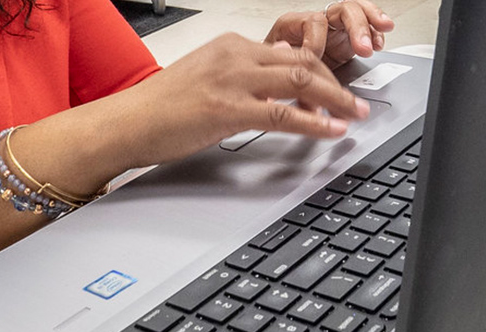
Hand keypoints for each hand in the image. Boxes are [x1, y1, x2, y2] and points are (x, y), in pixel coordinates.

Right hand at [124, 33, 369, 165]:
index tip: (336, 90)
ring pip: (300, 82)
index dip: (321, 73)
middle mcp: (236, 55)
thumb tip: (273, 80)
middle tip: (357, 103)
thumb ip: (243, 77)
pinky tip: (332, 131)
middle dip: (337, 84)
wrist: (128, 121)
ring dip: (336, 100)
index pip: (291, 52)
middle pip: (303, 62)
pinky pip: (283, 115)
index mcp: (232, 46)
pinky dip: (314, 124)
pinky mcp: (227, 109)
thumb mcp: (209, 79)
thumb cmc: (162, 106)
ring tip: (355, 115)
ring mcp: (232, 80)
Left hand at [264, 0, 394, 69]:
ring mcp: (331, 29)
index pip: (312, 23)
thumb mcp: (270, 73)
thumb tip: (298, 72)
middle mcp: (313, 23)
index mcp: (291, 26)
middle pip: (340, 10)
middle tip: (363, 48)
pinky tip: (380, 40)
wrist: (274, 80)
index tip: (318, 62)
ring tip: (381, 32)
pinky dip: (374, 30)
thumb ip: (283, 73)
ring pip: (354, 12)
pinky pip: (364, 25)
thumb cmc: (269, 72)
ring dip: (369, 22)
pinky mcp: (344, 40)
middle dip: (355, 28)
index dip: (317, 44)